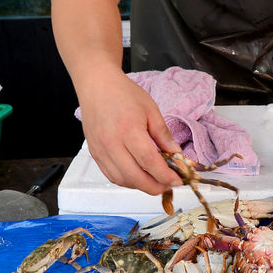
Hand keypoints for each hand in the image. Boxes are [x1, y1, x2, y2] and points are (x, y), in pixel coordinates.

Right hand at [77, 71, 184, 193]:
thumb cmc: (123, 94)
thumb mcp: (151, 110)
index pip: (149, 162)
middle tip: (168, 185)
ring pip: (122, 180)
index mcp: (129, 130)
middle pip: (135, 177)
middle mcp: (112, 143)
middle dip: (155, 187)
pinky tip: (138, 177)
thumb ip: (163, 135)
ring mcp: (101, 150)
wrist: (97, 86)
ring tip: (155, 181)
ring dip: (140, 186)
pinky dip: (126, 181)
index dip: (165, 175)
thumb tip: (176, 154)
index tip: (177, 180)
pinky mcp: (95, 153)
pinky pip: (111, 175)